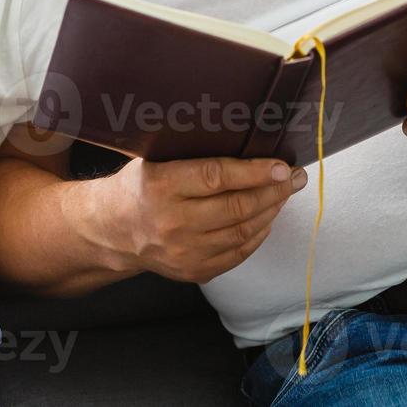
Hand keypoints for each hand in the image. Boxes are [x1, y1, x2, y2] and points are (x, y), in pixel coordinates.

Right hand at [97, 156, 307, 283]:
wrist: (112, 230)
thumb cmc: (139, 185)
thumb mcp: (154, 158)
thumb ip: (193, 151)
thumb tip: (245, 135)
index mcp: (161, 186)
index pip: (217, 177)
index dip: (254, 171)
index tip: (281, 165)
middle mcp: (172, 222)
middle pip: (237, 207)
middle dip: (274, 190)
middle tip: (294, 177)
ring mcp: (183, 252)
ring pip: (242, 232)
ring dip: (271, 211)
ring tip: (285, 193)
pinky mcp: (193, 271)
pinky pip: (237, 254)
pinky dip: (258, 235)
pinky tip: (268, 217)